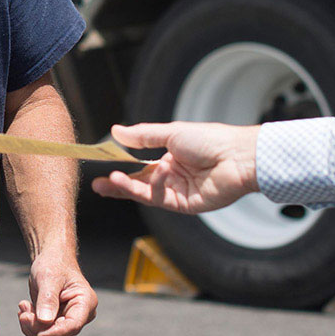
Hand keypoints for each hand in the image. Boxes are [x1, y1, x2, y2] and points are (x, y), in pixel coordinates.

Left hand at [18, 249, 96, 335]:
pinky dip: (30, 323)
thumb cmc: (54, 264)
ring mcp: (68, 319)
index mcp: (86, 302)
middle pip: (59, 333)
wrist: (50, 259)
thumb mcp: (49, 278)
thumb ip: (48, 299)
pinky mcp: (57, 321)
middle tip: (22, 311)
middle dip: (37, 326)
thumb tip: (45, 321)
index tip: (36, 332)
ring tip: (23, 306)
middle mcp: (80, 314)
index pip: (73, 325)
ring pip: (48, 335)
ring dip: (31, 325)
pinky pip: (42, 331)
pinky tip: (25, 308)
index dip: (54, 332)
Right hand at [90, 122, 259, 212]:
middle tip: (97, 185)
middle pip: (139, 183)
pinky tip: (149, 173)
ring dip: (128, 187)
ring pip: (146, 193)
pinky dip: (151, 186)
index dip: (122, 166)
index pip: (140, 166)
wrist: (237, 156)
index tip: (102, 165)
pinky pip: (161, 198)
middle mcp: (172, 176)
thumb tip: (115, 131)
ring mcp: (178, 192)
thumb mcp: (170, 133)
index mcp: (170, 158)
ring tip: (111, 179)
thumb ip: (142, 135)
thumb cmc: (209, 139)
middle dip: (118, 184)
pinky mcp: (185, 205)